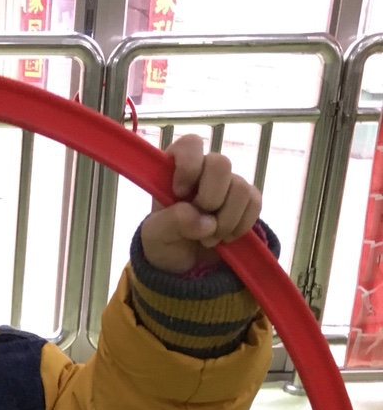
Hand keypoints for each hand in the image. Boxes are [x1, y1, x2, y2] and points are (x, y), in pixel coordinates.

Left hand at [140, 134, 261, 274]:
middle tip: (198, 223)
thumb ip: (172, 222)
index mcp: (176, 168)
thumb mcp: (154, 237)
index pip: (191, 144)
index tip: (180, 192)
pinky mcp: (247, 200)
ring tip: (209, 239)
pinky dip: (240, 226)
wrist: (184, 265)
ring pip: (240, 187)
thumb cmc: (164, 243)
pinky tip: (225, 238)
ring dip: (225, 220)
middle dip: (211, 199)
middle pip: (221, 163)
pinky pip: (254, 204)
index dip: (190, 165)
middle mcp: (204, 170)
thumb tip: (203, 220)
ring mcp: (228, 183)